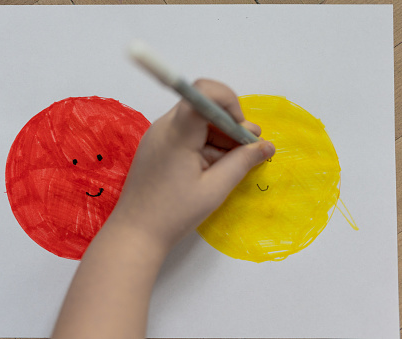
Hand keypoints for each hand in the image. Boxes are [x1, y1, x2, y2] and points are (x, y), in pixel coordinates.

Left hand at [109, 79, 274, 250]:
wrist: (135, 233)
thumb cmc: (174, 213)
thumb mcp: (215, 189)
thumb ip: (242, 162)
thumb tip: (266, 146)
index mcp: (177, 133)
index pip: (203, 92)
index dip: (229, 102)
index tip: (241, 130)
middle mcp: (164, 127)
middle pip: (203, 107)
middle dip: (230, 123)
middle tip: (249, 149)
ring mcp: (158, 136)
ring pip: (196, 121)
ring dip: (220, 137)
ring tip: (235, 163)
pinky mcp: (156, 147)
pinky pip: (186, 134)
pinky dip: (204, 145)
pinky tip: (216, 167)